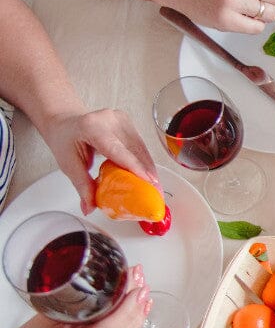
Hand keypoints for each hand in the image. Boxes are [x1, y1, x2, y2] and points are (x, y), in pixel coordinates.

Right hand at [6, 266, 148, 327]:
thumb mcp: (42, 319)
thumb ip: (73, 306)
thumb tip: (108, 283)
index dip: (124, 311)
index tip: (136, 290)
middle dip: (133, 304)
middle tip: (139, 279)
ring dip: (137, 313)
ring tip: (141, 289)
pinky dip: (133, 327)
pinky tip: (140, 310)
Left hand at [40, 108, 158, 214]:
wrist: (64, 123)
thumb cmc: (65, 140)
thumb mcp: (68, 164)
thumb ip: (82, 186)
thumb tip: (89, 207)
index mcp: (92, 127)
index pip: (118, 150)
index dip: (135, 167)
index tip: (150, 182)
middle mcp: (109, 119)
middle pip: (135, 150)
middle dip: (147, 173)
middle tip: (156, 194)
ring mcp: (121, 119)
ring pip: (142, 148)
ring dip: (149, 169)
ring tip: (155, 188)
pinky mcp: (129, 123)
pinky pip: (141, 146)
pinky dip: (145, 162)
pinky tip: (149, 176)